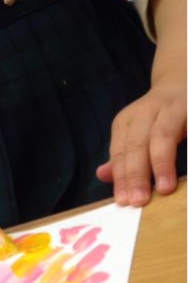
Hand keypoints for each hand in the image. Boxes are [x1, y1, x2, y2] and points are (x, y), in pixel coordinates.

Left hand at [96, 75, 185, 204]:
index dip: (121, 176)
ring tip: (164, 189)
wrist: (183, 82)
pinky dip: (184, 153)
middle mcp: (147, 111)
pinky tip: (186, 175)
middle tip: (138, 201)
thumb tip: (102, 175)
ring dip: (162, 163)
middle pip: (136, 143)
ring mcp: (172, 107)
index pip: (120, 150)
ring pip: (161, 135)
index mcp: (128, 120)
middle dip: (136, 173)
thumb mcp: (136, 132)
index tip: (123, 201)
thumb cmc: (159, 116)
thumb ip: (123, 155)